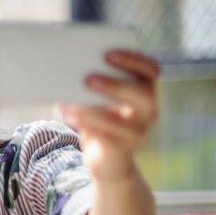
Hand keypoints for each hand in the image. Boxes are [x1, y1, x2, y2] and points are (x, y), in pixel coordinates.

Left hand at [59, 50, 159, 182]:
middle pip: (143, 94)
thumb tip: (64, 70)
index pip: (151, 70)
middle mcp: (148, 110)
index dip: (134, 60)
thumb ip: (94, 86)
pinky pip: (104, 136)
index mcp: (145, 91)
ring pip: (120, 121)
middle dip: (115, 85)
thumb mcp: (101, 101)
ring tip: (70, 104)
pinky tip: (68, 116)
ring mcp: (138, 132)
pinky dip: (84, 125)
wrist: (107, 160)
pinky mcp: (122, 149)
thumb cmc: (101, 122)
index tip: (108, 54)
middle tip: (88, 79)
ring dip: (93, 110)